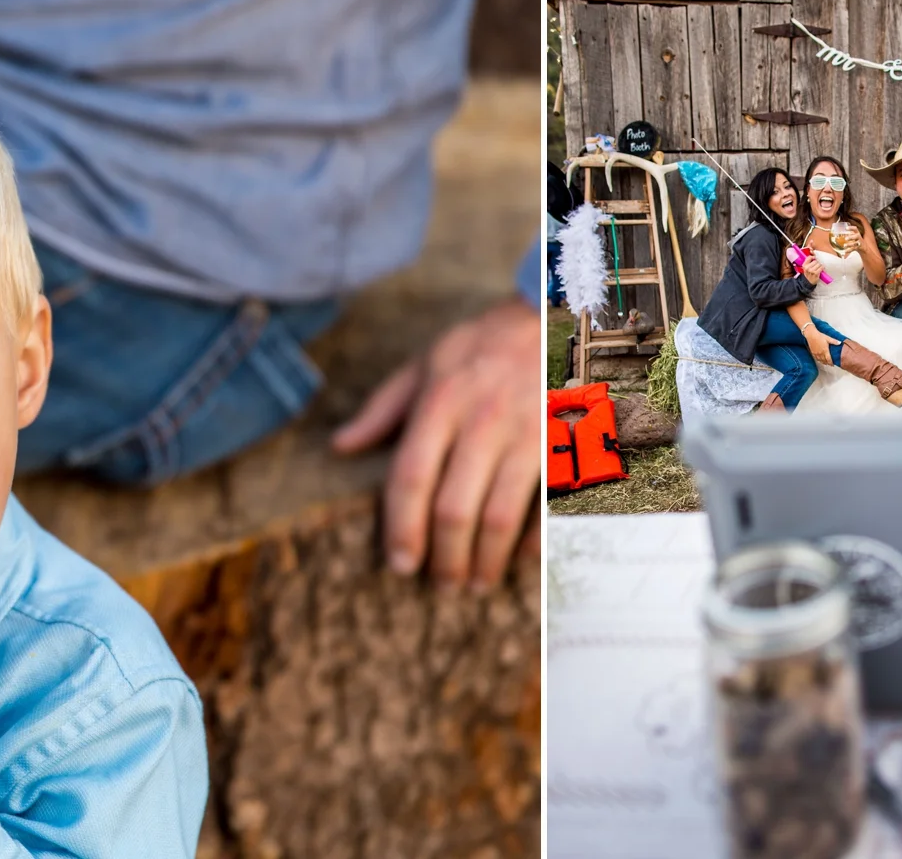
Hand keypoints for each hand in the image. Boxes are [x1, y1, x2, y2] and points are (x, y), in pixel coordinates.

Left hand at [330, 299, 538, 589]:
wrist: (544, 316)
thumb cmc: (477, 346)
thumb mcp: (423, 364)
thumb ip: (382, 408)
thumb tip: (340, 447)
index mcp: (439, 400)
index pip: (411, 476)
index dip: (402, 528)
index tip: (399, 564)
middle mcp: (480, 419)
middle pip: (453, 508)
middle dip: (444, 558)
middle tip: (440, 585)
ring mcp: (524, 433)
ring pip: (498, 517)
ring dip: (484, 562)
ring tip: (474, 583)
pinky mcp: (561, 444)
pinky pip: (546, 509)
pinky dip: (532, 544)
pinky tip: (517, 563)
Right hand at [799, 253, 823, 284]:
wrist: (808, 281)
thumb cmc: (808, 273)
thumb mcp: (806, 267)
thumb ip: (808, 261)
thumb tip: (813, 254)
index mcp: (804, 265)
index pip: (809, 257)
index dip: (813, 257)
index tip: (815, 258)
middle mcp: (807, 267)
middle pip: (815, 261)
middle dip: (817, 262)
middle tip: (818, 264)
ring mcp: (811, 270)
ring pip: (819, 264)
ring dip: (820, 265)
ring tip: (819, 267)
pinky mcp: (816, 273)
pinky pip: (821, 267)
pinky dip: (822, 267)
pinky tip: (822, 268)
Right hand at [806, 333, 833, 366]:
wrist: (811, 334)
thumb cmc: (819, 336)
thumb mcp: (828, 338)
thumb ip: (834, 341)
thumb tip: (840, 342)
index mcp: (825, 350)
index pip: (829, 359)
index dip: (831, 363)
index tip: (832, 365)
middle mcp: (821, 353)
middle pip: (824, 361)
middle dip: (827, 363)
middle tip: (829, 364)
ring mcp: (816, 353)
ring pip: (820, 360)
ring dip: (823, 362)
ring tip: (825, 363)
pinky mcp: (813, 352)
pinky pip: (816, 358)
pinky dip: (818, 360)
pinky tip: (819, 359)